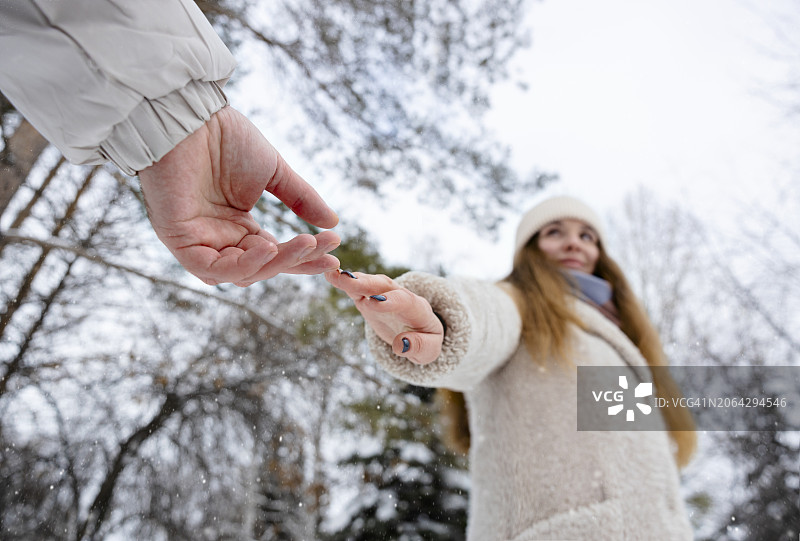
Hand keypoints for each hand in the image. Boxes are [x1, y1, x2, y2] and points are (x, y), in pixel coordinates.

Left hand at [138, 106, 339, 285]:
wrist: (192, 115)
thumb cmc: (225, 137)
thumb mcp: (273, 172)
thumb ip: (301, 199)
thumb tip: (333, 223)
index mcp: (237, 226)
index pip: (274, 254)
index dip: (302, 258)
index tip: (334, 256)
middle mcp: (218, 238)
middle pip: (261, 268)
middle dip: (296, 262)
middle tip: (327, 253)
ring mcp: (198, 241)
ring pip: (241, 273)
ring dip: (275, 263)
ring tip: (306, 244)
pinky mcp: (178, 240)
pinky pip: (212, 268)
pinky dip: (243, 264)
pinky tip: (269, 247)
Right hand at [324, 270, 443, 364]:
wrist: (420, 332)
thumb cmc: (426, 341)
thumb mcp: (430, 350)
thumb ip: (420, 347)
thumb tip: (401, 344)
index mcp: (418, 308)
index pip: (405, 301)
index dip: (390, 301)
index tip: (373, 303)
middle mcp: (400, 296)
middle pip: (385, 286)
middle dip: (367, 283)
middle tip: (348, 280)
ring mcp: (384, 295)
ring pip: (370, 284)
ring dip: (352, 279)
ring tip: (333, 275)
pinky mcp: (369, 299)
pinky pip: (358, 289)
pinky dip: (345, 282)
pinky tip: (330, 275)